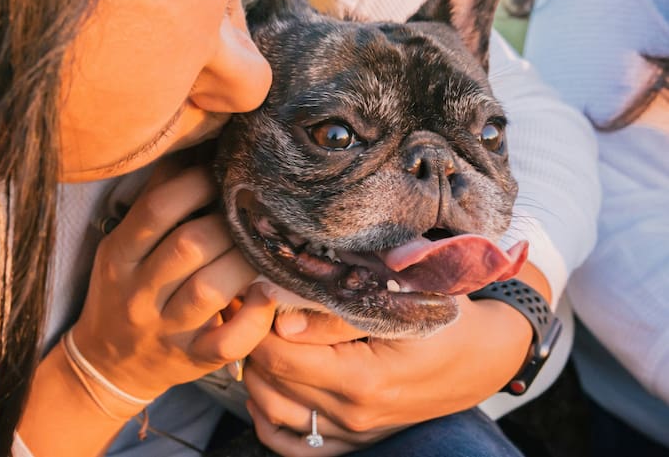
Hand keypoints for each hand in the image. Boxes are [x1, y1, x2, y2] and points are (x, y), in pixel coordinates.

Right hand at [71, 159, 276, 404]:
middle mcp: (138, 292)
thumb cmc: (125, 290)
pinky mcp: (191, 360)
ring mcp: (165, 330)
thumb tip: (198, 145)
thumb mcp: (124, 245)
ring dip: (244, 262)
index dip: (196, 184)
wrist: (108, 364)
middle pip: (189, 245)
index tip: (222, 174)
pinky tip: (267, 295)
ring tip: (264, 246)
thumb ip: (156, 201)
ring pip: (210, 290)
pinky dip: (254, 318)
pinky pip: (227, 342)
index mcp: (119, 254)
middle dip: (228, 223)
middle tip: (252, 211)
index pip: (157, 209)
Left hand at [244, 296, 533, 452]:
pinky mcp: (355, 442)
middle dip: (253, 344)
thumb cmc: (441, 317)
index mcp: (363, 379)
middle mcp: (354, 415)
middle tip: (255, 312)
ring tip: (263, 340)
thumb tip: (280, 322)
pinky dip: (269, 419)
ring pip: (272, 413)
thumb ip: (335, 312)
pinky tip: (269, 386)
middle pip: (269, 383)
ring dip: (257, 376)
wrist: (481, 356)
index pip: (278, 355)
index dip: (257, 322)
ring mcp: (354, 434)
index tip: (257, 295)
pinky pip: (292, 446)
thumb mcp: (396, 301)